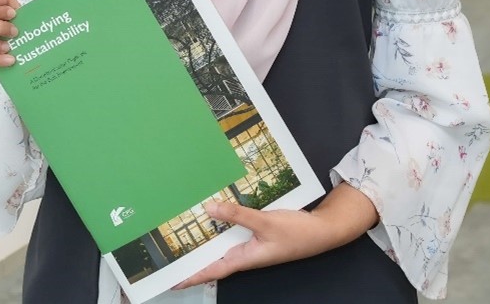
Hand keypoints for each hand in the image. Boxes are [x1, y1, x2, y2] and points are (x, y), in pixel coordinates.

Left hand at [172, 185, 377, 288]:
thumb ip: (237, 215)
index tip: (170, 280)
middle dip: (191, 258)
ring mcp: (251, 245)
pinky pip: (233, 232)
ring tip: (182, 234)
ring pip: (222, 244)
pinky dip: (222, 225)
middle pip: (212, 258)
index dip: (190, 276)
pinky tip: (212, 214)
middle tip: (167, 254)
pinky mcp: (257, 234)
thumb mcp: (265, 222)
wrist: (322, 231)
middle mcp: (244, 254)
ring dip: (205, 240)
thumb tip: (209, 209)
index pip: (211, 271)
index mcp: (244, 258)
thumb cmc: (297, 233)